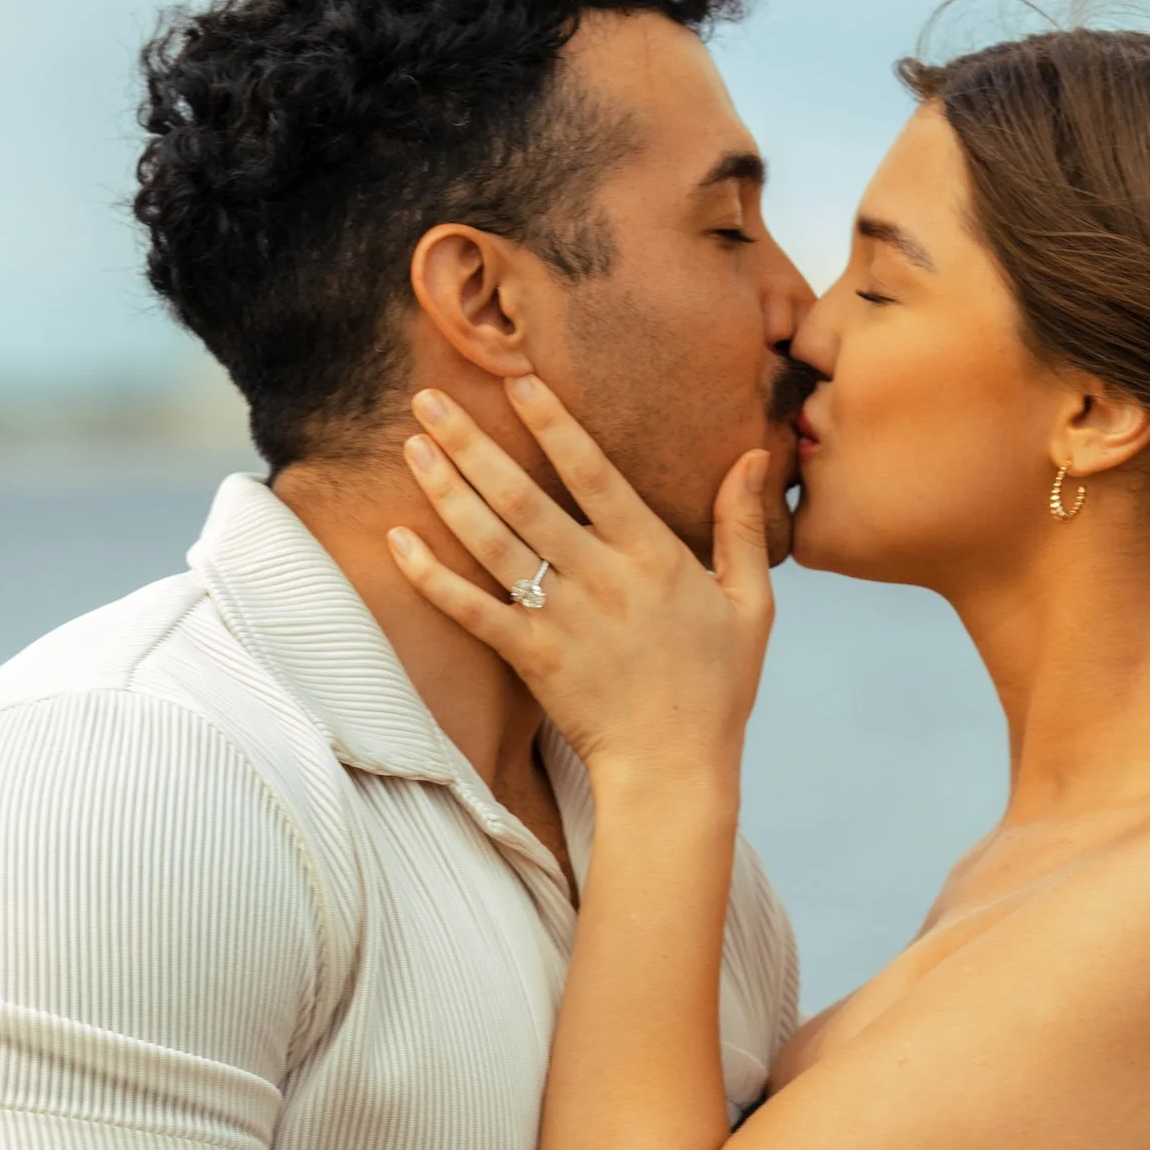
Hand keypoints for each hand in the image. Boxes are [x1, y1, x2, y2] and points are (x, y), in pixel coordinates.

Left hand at [387, 375, 774, 786]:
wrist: (676, 770)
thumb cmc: (717, 689)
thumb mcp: (751, 604)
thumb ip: (743, 527)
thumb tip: (751, 454)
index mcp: (653, 556)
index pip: (594, 473)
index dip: (553, 423)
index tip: (516, 379)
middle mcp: (602, 578)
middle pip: (524, 496)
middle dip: (472, 443)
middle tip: (428, 401)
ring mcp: (562, 618)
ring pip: (491, 542)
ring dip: (447, 492)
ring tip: (411, 448)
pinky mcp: (532, 659)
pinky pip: (471, 610)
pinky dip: (431, 576)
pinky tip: (398, 540)